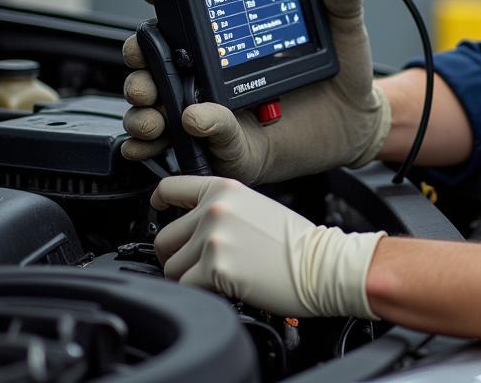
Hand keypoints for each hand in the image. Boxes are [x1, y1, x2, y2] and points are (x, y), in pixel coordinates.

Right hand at [121, 0, 391, 182]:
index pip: (185, 15)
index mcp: (230, 39)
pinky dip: (191, 135)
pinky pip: (204, 143)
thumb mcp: (342, 31)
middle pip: (158, 63)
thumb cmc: (340, 73)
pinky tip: (189, 125)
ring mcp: (217, 110)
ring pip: (163, 109)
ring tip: (152, 108)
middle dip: (138, 62)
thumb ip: (340, 3)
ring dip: (145, 109)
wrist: (357, 122)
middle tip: (143, 63)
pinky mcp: (231, 146)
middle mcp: (214, 74)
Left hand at [152, 176, 383, 317]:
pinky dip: (201, 292)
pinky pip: (185, 287)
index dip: (159, 204)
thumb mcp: (254, 206)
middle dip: (178, 256)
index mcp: (224, 188)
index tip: (159, 211)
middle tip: (204, 263)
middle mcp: (215, 209)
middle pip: (163, 238)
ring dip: (189, 278)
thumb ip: (220, 208)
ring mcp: (214, 237)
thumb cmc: (295, 241)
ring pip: (170, 267)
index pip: (169, 187)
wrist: (321, 263)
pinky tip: (226, 285)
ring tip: (221, 274)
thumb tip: (187, 223)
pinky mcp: (215, 268)